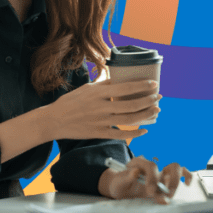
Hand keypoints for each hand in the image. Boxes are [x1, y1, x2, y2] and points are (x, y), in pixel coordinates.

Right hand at [42, 79, 161, 140]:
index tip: (154, 84)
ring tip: (156, 110)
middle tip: (158, 97)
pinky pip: (121, 134)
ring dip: (146, 115)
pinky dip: (134, 133)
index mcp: (98, 93)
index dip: (142, 86)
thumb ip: (105, 84)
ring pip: (129, 120)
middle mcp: (100, 107)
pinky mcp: (98, 133)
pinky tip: (145, 130)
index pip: (125, 88)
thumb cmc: (71, 102)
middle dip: (148, 101)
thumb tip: (122, 78)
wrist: (54, 120)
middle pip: (130, 105)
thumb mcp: (87, 88)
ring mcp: (100, 122)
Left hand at [104, 157, 193, 203]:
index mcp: (140, 161)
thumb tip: (135, 172)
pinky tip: (187, 183)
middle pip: (169, 163)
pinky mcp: (168, 174)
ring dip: (176, 182)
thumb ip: (126, 178)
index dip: (153, 178)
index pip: (151, 165)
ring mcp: (162, 167)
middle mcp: (153, 162)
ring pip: (177, 167)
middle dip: (170, 181)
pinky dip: (187, 176)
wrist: (121, 186)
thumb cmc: (120, 184)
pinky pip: (183, 171)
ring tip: (169, 195)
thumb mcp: (118, 183)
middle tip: (164, 195)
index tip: (151, 191)